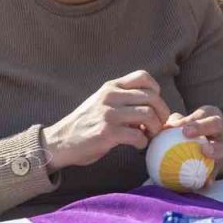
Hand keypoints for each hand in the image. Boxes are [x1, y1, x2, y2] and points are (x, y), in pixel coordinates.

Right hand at [42, 70, 172, 171]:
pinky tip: (137, 146)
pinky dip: (142, 142)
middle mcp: (110, 96)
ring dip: (155, 128)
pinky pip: (137, 136)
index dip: (156, 91)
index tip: (153, 106)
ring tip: (149, 136)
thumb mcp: (102, 102)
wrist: (60, 141)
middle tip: (158, 125)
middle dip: (162, 113)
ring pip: (147, 114)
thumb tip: (151, 108)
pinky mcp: (107, 133)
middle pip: (152, 97)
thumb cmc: (85, 124)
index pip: (143, 77)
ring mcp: (108, 114)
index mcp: (111, 87)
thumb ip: (123, 100)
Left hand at [164, 106, 222, 177]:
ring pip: (222, 148)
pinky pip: (217, 171)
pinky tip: (205, 183)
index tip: (183, 130)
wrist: (216, 147)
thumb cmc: (195, 132)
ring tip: (206, 153)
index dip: (194, 121)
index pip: (203, 114)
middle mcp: (221, 129)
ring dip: (214, 151)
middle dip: (203, 128)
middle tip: (187, 133)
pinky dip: (211, 176)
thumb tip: (159, 129)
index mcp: (210, 115)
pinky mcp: (222, 164)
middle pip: (216, 124)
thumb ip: (175, 124)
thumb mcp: (188, 123)